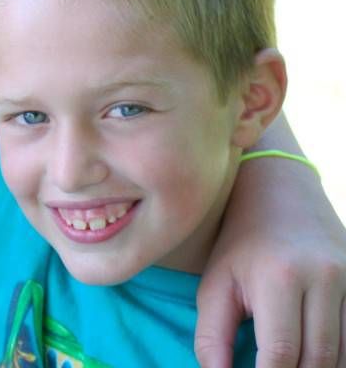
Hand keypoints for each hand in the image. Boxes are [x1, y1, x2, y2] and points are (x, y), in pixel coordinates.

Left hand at [196, 155, 345, 367]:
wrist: (282, 194)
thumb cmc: (240, 244)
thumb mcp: (215, 284)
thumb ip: (211, 336)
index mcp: (280, 277)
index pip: (280, 353)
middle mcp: (325, 278)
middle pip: (318, 359)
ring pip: (343, 353)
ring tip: (289, 366)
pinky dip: (338, 357)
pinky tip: (314, 359)